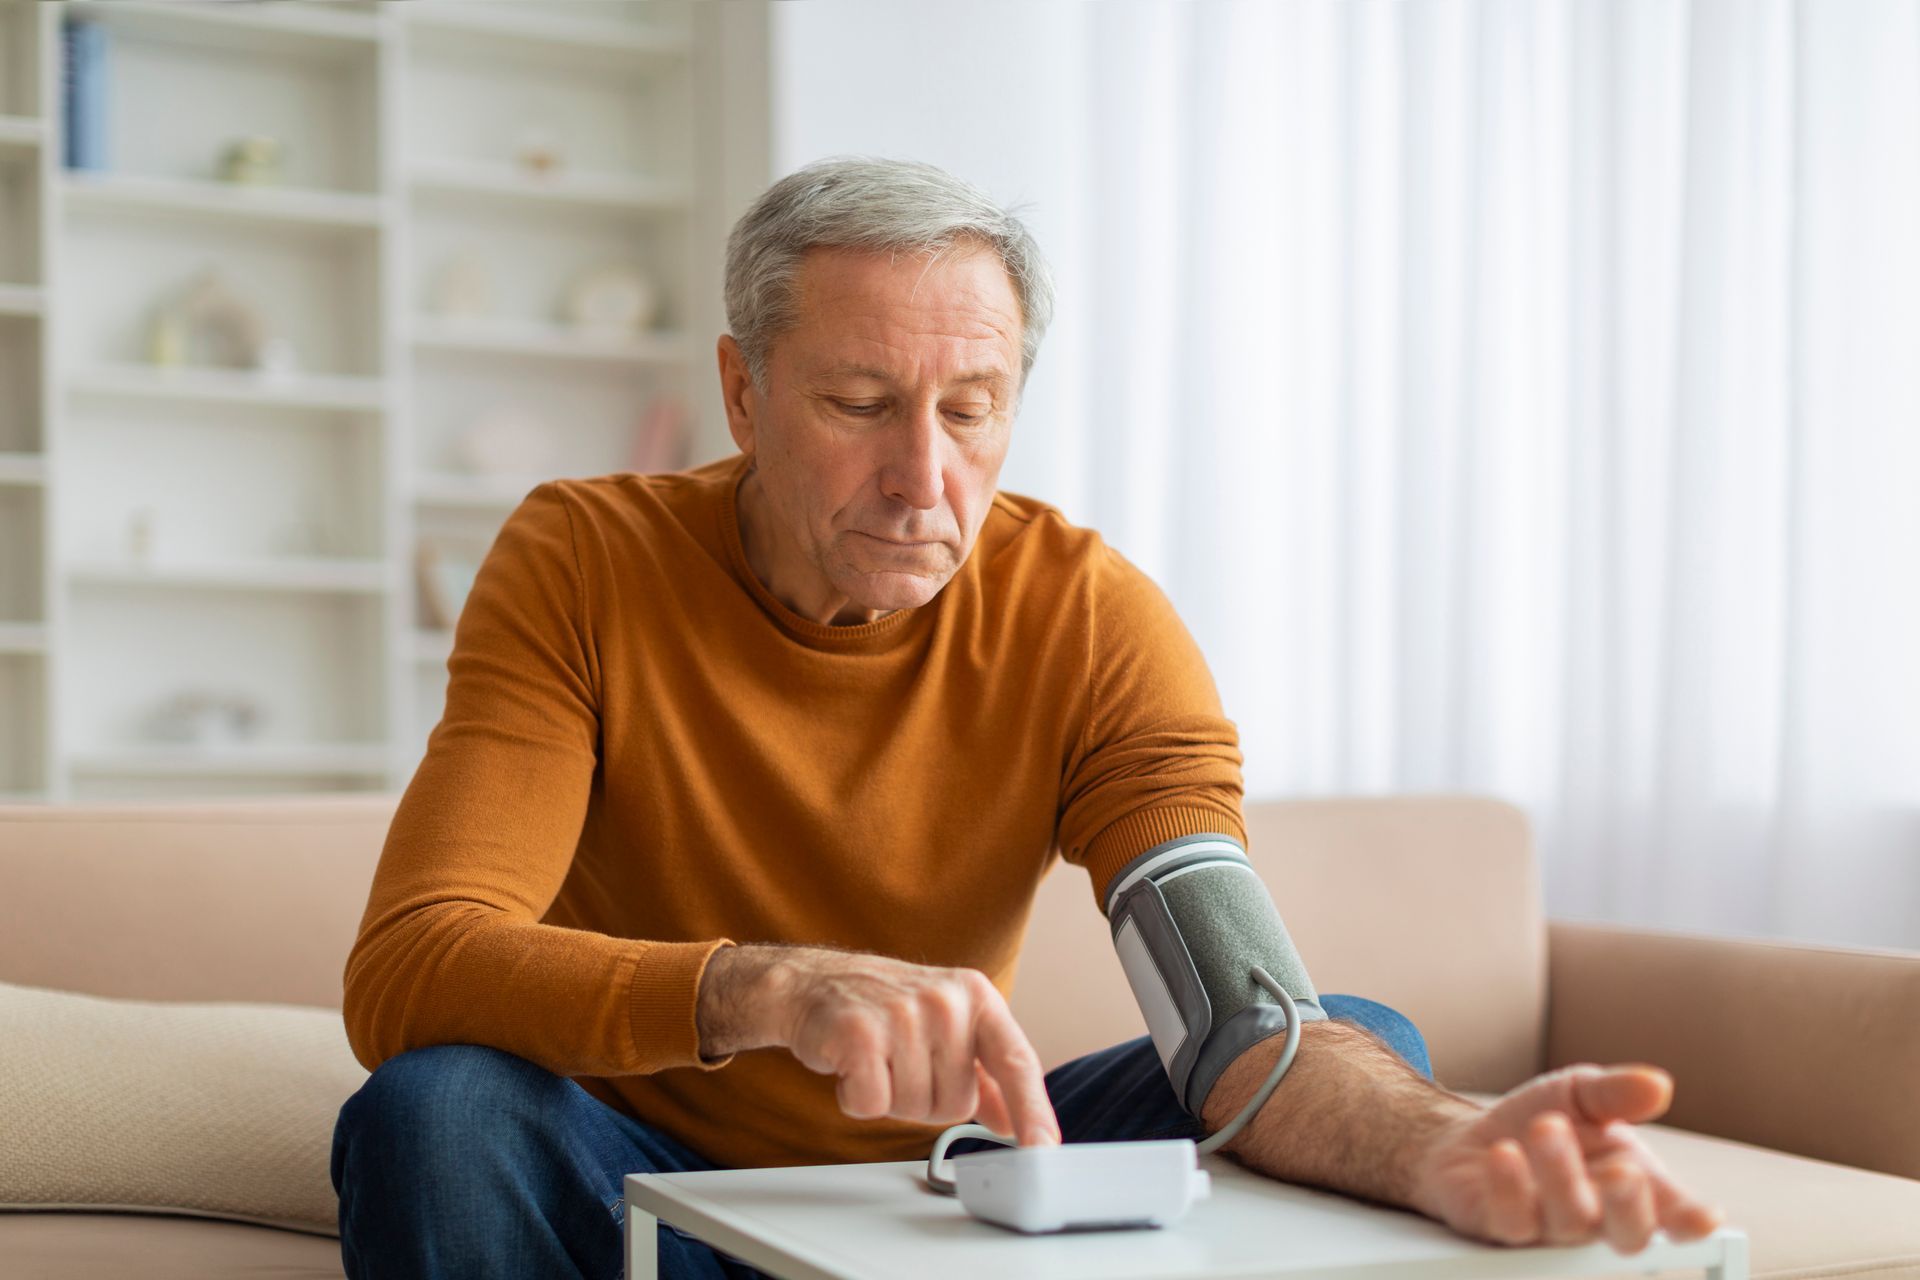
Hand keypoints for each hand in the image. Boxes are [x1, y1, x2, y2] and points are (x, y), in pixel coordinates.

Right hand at [699, 944, 1060, 1145]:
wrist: (816, 982)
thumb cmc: (887, 1008)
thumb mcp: (948, 1029)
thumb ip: (985, 1077)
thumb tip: (1013, 1121)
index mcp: (976, 996)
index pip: (1016, 1061)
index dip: (1033, 1111)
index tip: (1043, 1149)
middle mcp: (945, 1001)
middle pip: (957, 1103)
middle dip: (927, 1099)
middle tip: (901, 1063)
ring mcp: (903, 1014)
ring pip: (915, 1107)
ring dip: (891, 1098)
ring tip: (877, 1059)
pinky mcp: (860, 1033)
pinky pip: (873, 1105)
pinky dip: (858, 1098)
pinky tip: (852, 1066)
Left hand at [1408, 1063, 1724, 1251]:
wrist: (1472, 1137)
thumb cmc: (1541, 1122)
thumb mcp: (1581, 1094)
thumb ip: (1618, 1093)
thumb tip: (1658, 1085)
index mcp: (1632, 1187)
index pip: (1672, 1214)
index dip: (1690, 1219)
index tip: (1705, 1215)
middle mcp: (1597, 1215)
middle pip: (1627, 1233)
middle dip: (1629, 1205)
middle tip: (1624, 1169)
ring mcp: (1550, 1227)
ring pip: (1569, 1222)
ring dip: (1561, 1175)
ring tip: (1547, 1127)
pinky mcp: (1502, 1226)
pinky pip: (1512, 1220)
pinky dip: (1509, 1187)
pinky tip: (1505, 1154)